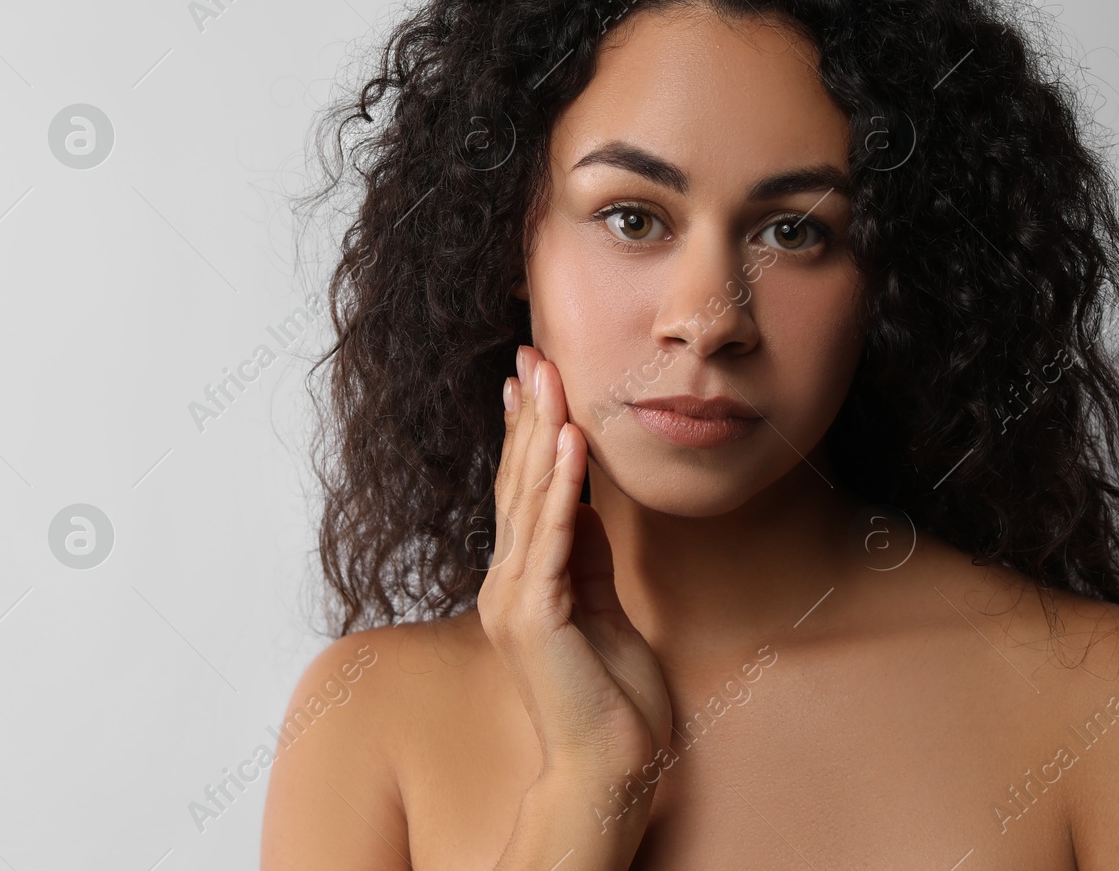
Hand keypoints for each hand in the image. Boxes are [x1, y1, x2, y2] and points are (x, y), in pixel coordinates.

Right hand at [479, 345, 673, 788]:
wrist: (610, 765)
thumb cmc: (611, 694)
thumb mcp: (602, 604)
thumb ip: (587, 554)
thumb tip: (584, 500)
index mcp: (522, 581)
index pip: (521, 491)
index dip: (525, 432)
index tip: (530, 376)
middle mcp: (507, 584)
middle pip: (517, 484)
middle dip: (528, 415)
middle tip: (532, 354)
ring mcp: (516, 600)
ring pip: (529, 502)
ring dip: (541, 435)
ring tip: (549, 379)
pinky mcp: (537, 618)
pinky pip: (551, 539)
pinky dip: (560, 487)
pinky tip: (569, 442)